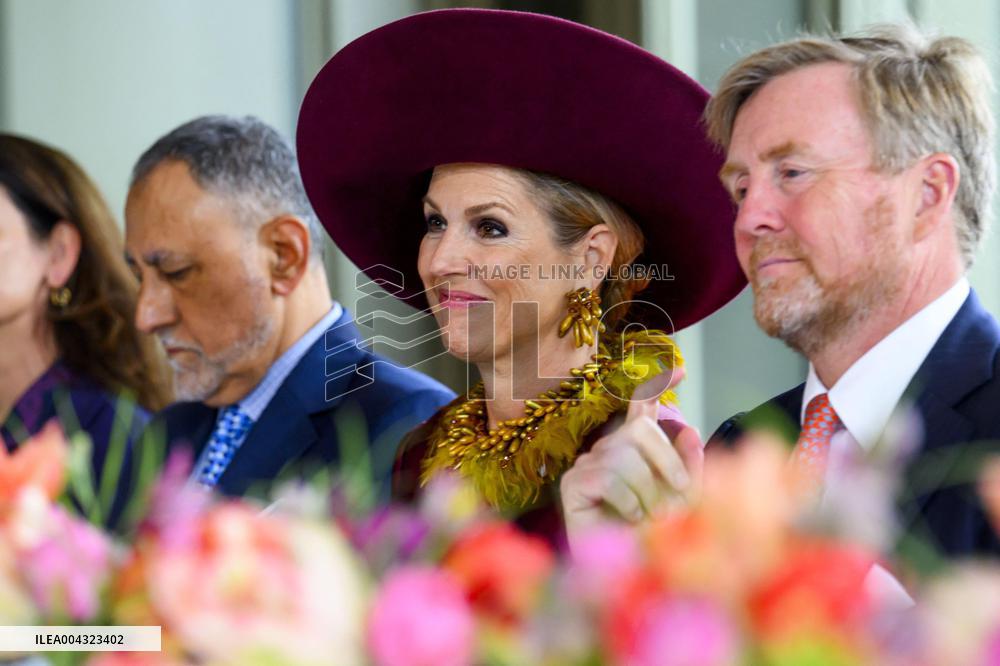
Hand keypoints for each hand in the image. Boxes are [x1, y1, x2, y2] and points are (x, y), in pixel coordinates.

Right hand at [560, 367, 703, 548]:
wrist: (628, 575)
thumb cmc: (655, 542)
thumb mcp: (684, 502)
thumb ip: (690, 467)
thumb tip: (688, 429)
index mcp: (635, 450)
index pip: (642, 408)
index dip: (658, 386)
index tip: (681, 370)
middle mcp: (608, 450)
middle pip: (639, 429)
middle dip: (666, 463)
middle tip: (677, 498)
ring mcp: (587, 464)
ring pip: (625, 456)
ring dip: (647, 493)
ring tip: (647, 518)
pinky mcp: (572, 484)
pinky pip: (608, 476)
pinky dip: (627, 502)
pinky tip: (626, 518)